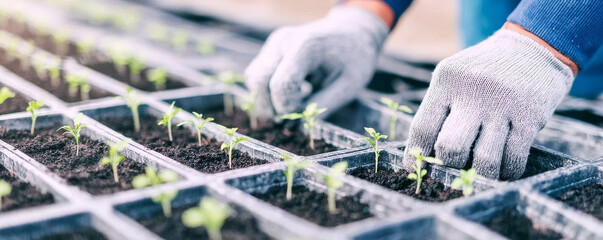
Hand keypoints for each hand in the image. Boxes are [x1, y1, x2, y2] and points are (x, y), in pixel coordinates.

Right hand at [244, 7, 388, 117]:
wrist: (354, 31)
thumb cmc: (355, 58)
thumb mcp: (348, 86)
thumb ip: (322, 106)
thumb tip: (296, 129)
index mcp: (305, 46)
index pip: (281, 85)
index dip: (287, 108)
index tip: (303, 117)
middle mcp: (283, 41)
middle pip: (259, 81)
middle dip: (271, 106)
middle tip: (292, 119)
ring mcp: (274, 43)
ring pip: (254, 78)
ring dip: (267, 99)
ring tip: (292, 106)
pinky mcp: (271, 49)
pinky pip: (258, 74)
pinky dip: (268, 91)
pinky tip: (290, 95)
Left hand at [403, 29, 573, 179]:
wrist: (533, 47)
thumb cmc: (484, 71)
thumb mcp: (455, 76)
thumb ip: (439, 108)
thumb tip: (421, 154)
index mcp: (447, 81)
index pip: (423, 128)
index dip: (416, 155)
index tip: (415, 170)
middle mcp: (473, 91)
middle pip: (450, 148)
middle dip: (450, 165)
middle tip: (454, 167)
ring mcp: (503, 104)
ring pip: (484, 161)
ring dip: (480, 175)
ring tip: (480, 173)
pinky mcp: (530, 116)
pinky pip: (514, 159)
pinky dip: (507, 172)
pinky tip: (504, 169)